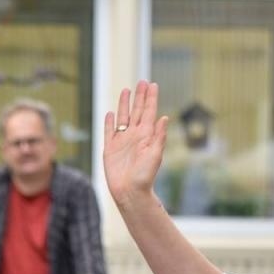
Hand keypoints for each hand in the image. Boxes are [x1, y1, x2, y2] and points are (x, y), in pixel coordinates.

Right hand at [104, 81, 168, 209]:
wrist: (130, 191)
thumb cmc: (145, 176)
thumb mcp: (155, 155)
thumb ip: (159, 136)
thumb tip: (164, 117)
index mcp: (146, 135)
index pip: (149, 111)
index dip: (151, 98)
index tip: (152, 84)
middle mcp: (134, 135)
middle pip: (137, 110)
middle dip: (139, 96)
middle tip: (142, 82)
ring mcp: (122, 141)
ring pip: (123, 117)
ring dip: (124, 104)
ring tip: (126, 90)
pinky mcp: (110, 148)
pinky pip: (109, 131)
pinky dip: (109, 122)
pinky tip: (110, 113)